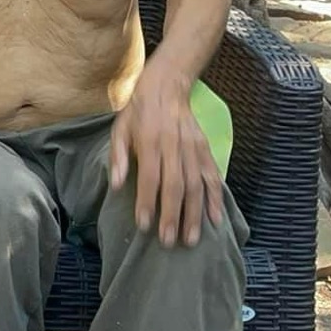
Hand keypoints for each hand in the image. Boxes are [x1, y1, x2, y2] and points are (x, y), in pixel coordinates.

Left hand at [109, 71, 224, 246]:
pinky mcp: (206, 149)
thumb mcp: (119, 129)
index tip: (144, 225)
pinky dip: (216, 198)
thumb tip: (114, 185)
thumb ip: (118, 157)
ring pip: (197, 185)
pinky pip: (213, 177)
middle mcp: (175, 147)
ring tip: (191, 239)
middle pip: (176, 186)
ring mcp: (194, 149)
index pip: (150, 178)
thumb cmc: (138, 113)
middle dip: (172, 216)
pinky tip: (215, 219)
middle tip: (169, 242)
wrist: (167, 87)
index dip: (147, 202)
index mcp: (151, 142)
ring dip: (195, 214)